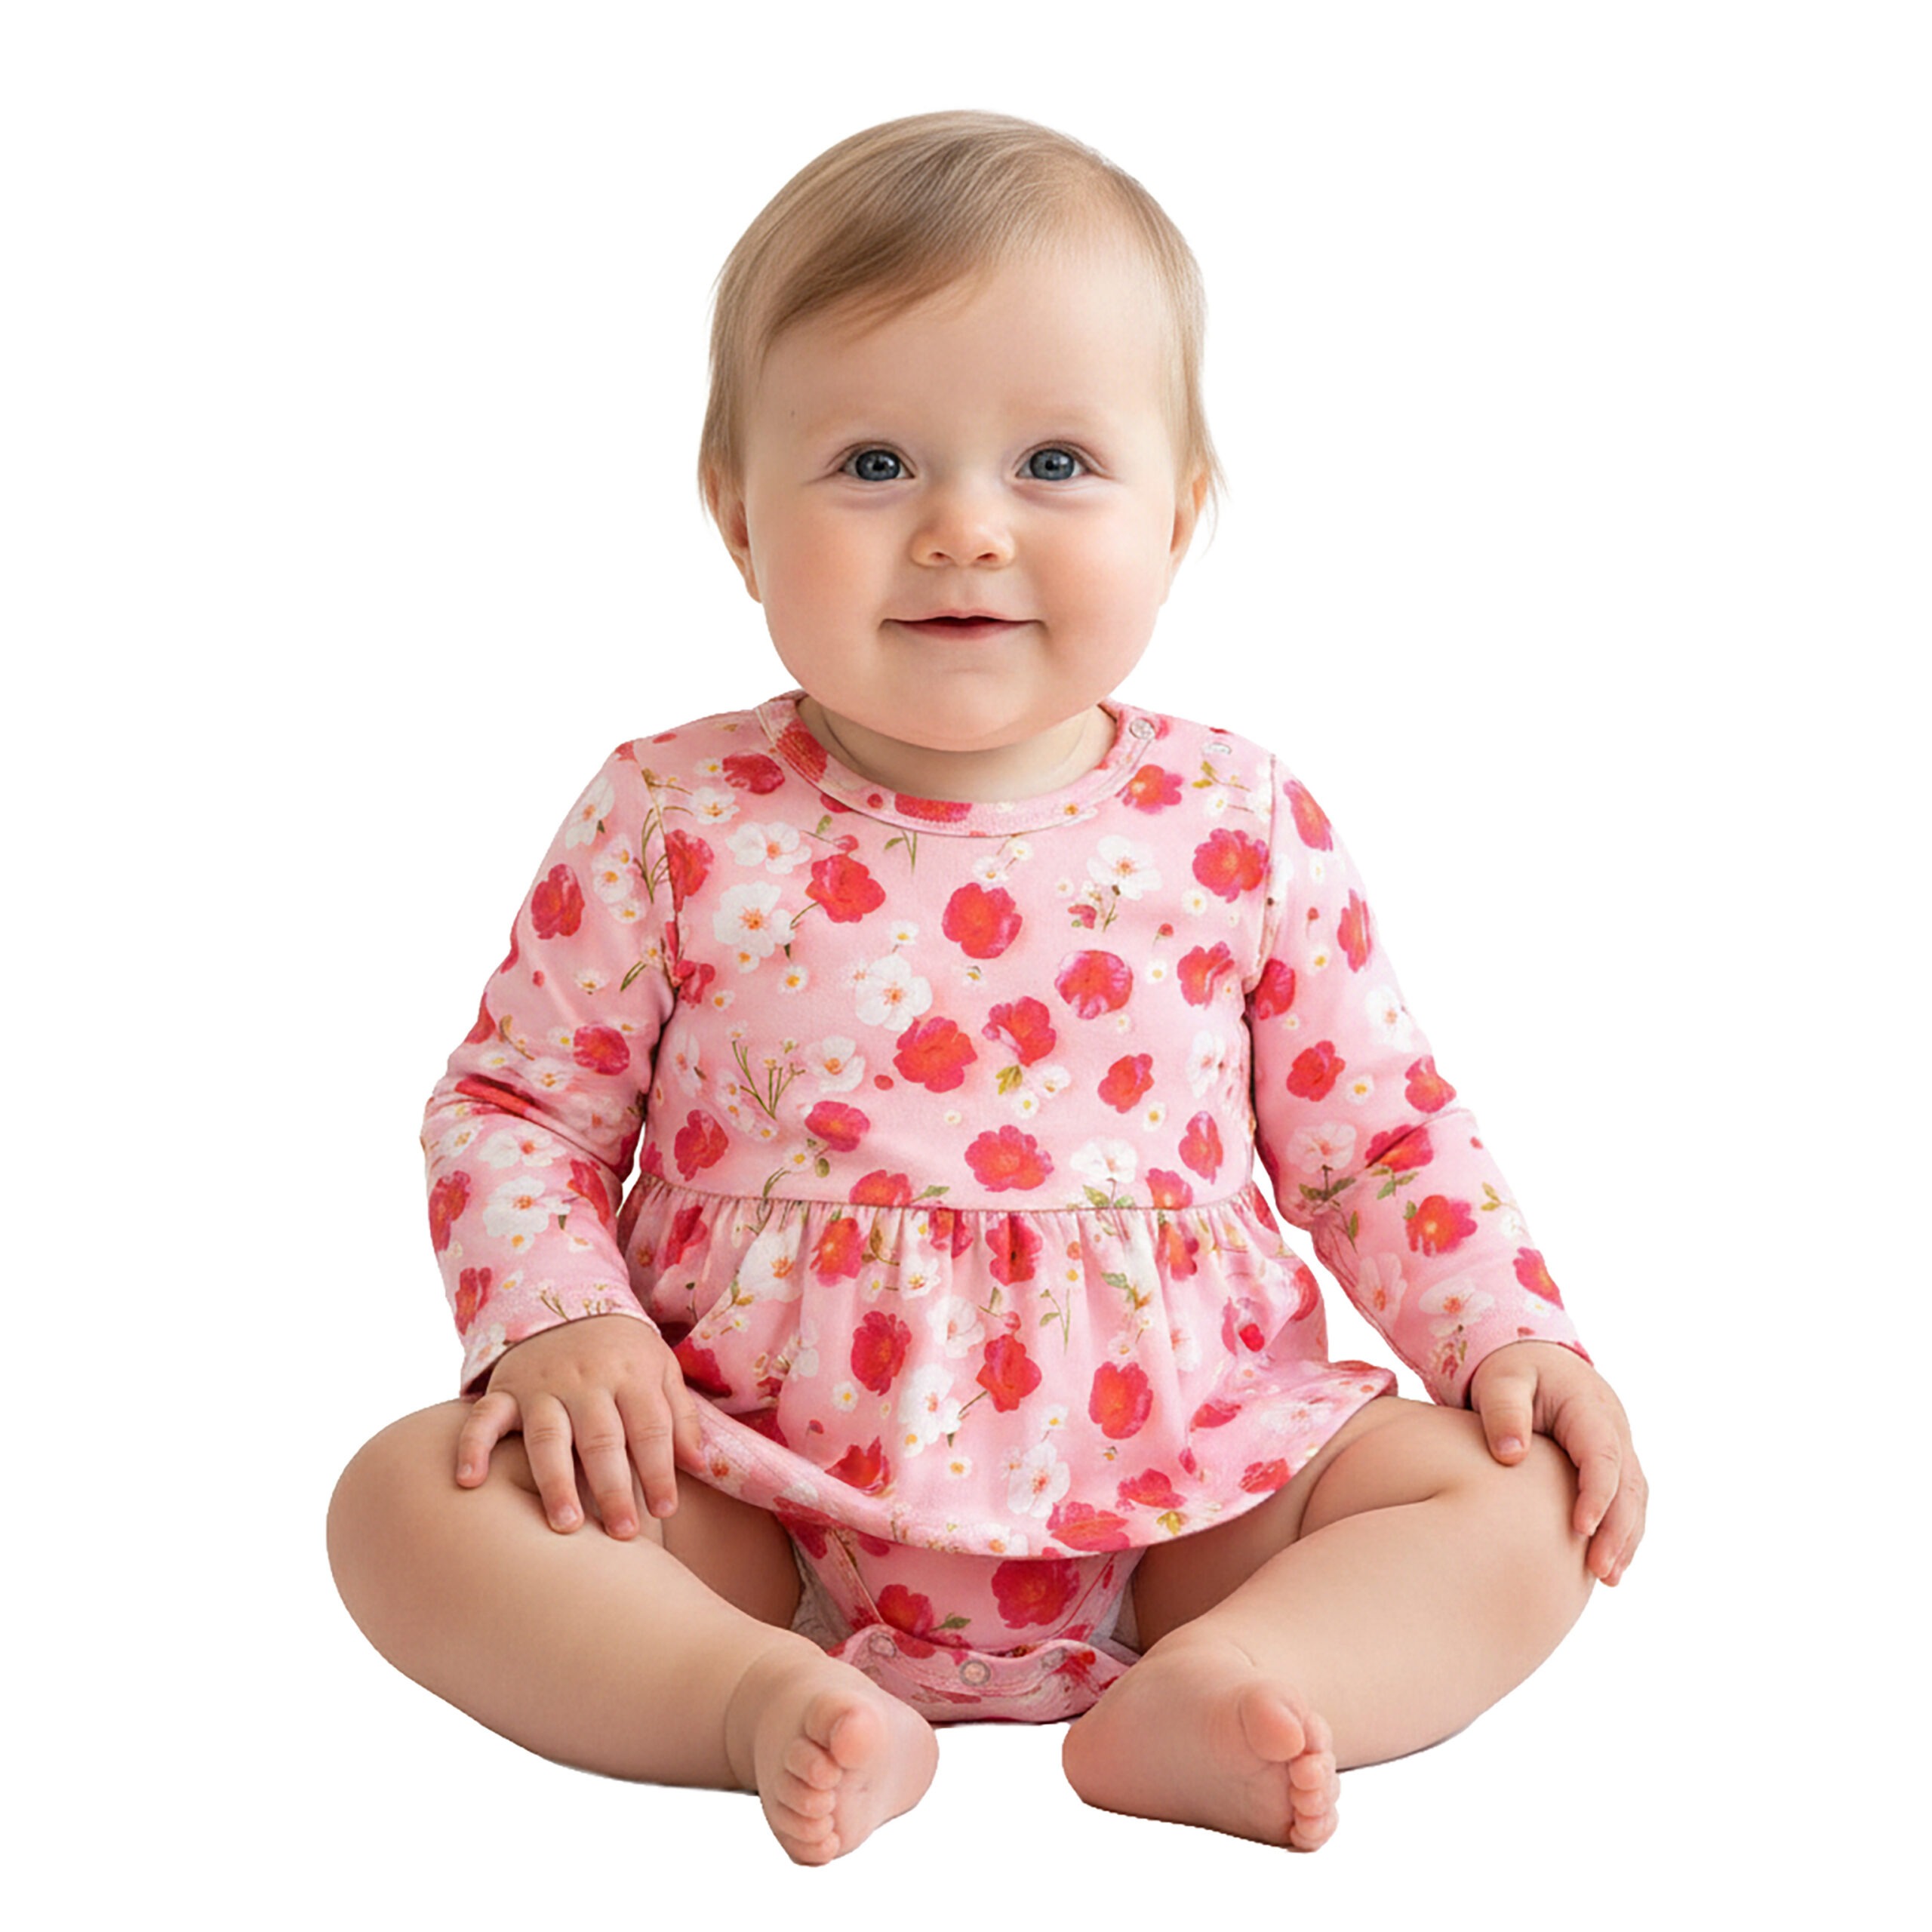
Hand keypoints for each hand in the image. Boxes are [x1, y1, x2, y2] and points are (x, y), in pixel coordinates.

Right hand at [454, 1313, 702, 1538]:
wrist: (568, 1302)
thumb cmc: (623, 1352)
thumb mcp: (661, 1368)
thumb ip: (679, 1415)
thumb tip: (697, 1463)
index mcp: (631, 1375)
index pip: (649, 1427)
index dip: (659, 1470)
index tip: (665, 1510)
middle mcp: (586, 1380)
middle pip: (601, 1438)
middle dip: (613, 1487)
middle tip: (622, 1533)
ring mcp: (542, 1385)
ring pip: (548, 1436)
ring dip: (555, 1481)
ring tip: (567, 1525)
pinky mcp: (506, 1390)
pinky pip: (485, 1418)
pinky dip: (474, 1446)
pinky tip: (469, 1480)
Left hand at [1468, 1341, 1645, 1586]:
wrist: (1532, 1361)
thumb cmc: (1513, 1372)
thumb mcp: (1501, 1382)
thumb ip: (1504, 1411)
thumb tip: (1510, 1454)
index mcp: (1590, 1410)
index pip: (1603, 1457)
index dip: (1597, 1494)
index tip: (1581, 1528)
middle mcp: (1614, 1432)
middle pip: (1629, 1486)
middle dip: (1618, 1529)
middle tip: (1600, 1571)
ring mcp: (1618, 1450)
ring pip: (1635, 1499)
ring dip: (1626, 1538)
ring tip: (1609, 1577)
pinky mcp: (1611, 1467)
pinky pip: (1627, 1503)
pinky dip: (1623, 1533)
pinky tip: (1608, 1565)